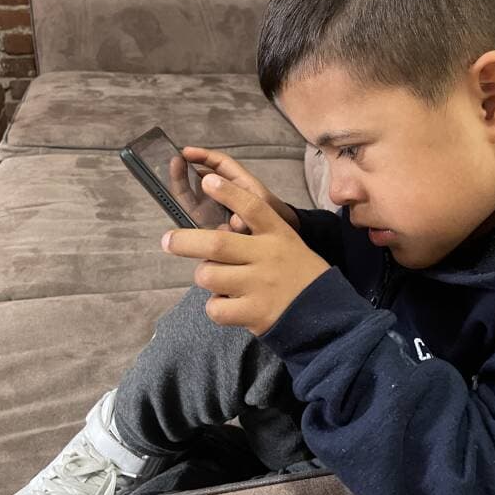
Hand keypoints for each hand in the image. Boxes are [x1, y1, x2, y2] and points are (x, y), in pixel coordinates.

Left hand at [161, 173, 329, 335]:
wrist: (327, 315)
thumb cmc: (298, 276)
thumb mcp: (286, 245)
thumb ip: (254, 238)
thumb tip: (212, 236)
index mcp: (278, 235)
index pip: (252, 207)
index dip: (228, 193)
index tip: (207, 179)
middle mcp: (269, 256)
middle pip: (216, 242)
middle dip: (184, 241)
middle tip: (167, 241)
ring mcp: (261, 285)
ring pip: (209, 275)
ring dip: (206, 277)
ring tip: (220, 282)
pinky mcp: (254, 312)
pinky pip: (215, 308)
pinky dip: (215, 307)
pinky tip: (230, 306)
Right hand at [176, 147, 298, 234]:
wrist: (281, 235)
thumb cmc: (274, 213)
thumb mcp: (263, 208)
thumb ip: (249, 211)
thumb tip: (234, 222)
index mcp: (236, 182)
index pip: (217, 163)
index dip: (202, 155)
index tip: (186, 152)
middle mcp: (223, 194)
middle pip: (197, 179)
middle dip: (184, 171)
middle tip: (173, 163)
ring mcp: (215, 210)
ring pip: (194, 199)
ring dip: (184, 189)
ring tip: (176, 178)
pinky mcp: (212, 226)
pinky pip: (198, 220)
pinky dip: (192, 216)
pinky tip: (185, 210)